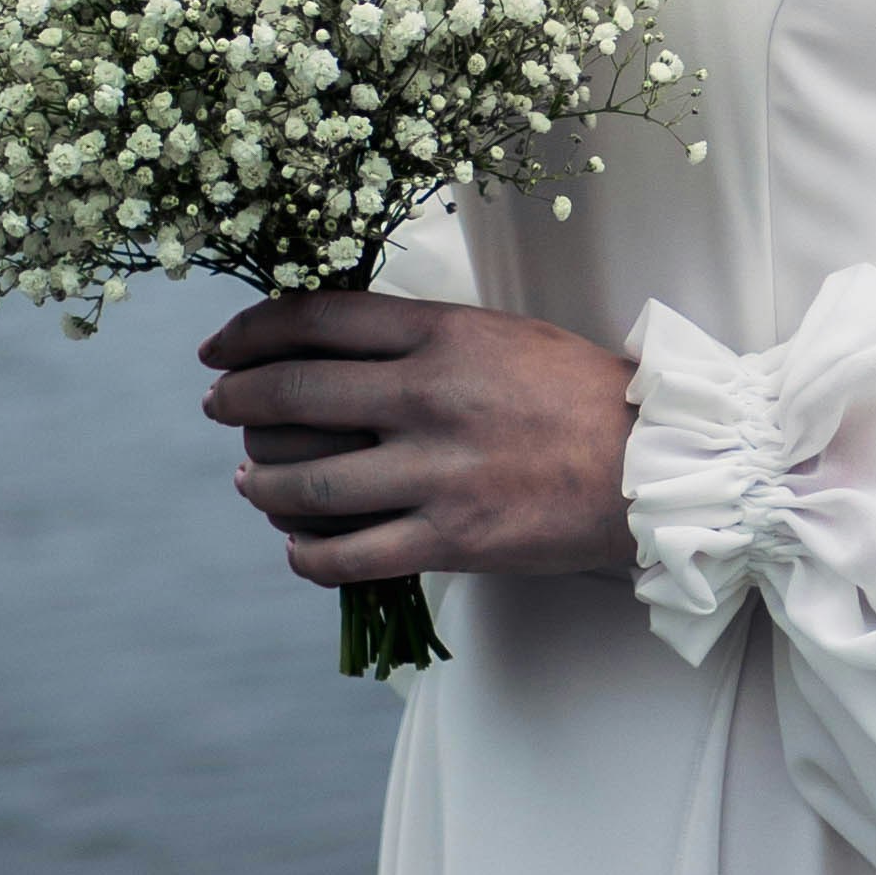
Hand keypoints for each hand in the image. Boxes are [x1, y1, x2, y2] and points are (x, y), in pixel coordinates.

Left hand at [197, 290, 638, 592]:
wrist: (657, 463)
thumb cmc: (580, 393)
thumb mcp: (499, 334)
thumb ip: (423, 338)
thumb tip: (338, 345)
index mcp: (442, 333)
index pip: (314, 319)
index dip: (250, 331)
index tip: (220, 346)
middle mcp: (429, 396)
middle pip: (292, 395)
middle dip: (236, 402)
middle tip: (218, 406)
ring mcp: (438, 472)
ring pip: (308, 483)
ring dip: (262, 484)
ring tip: (252, 483)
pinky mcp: (453, 539)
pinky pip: (349, 555)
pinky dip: (307, 554)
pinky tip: (299, 547)